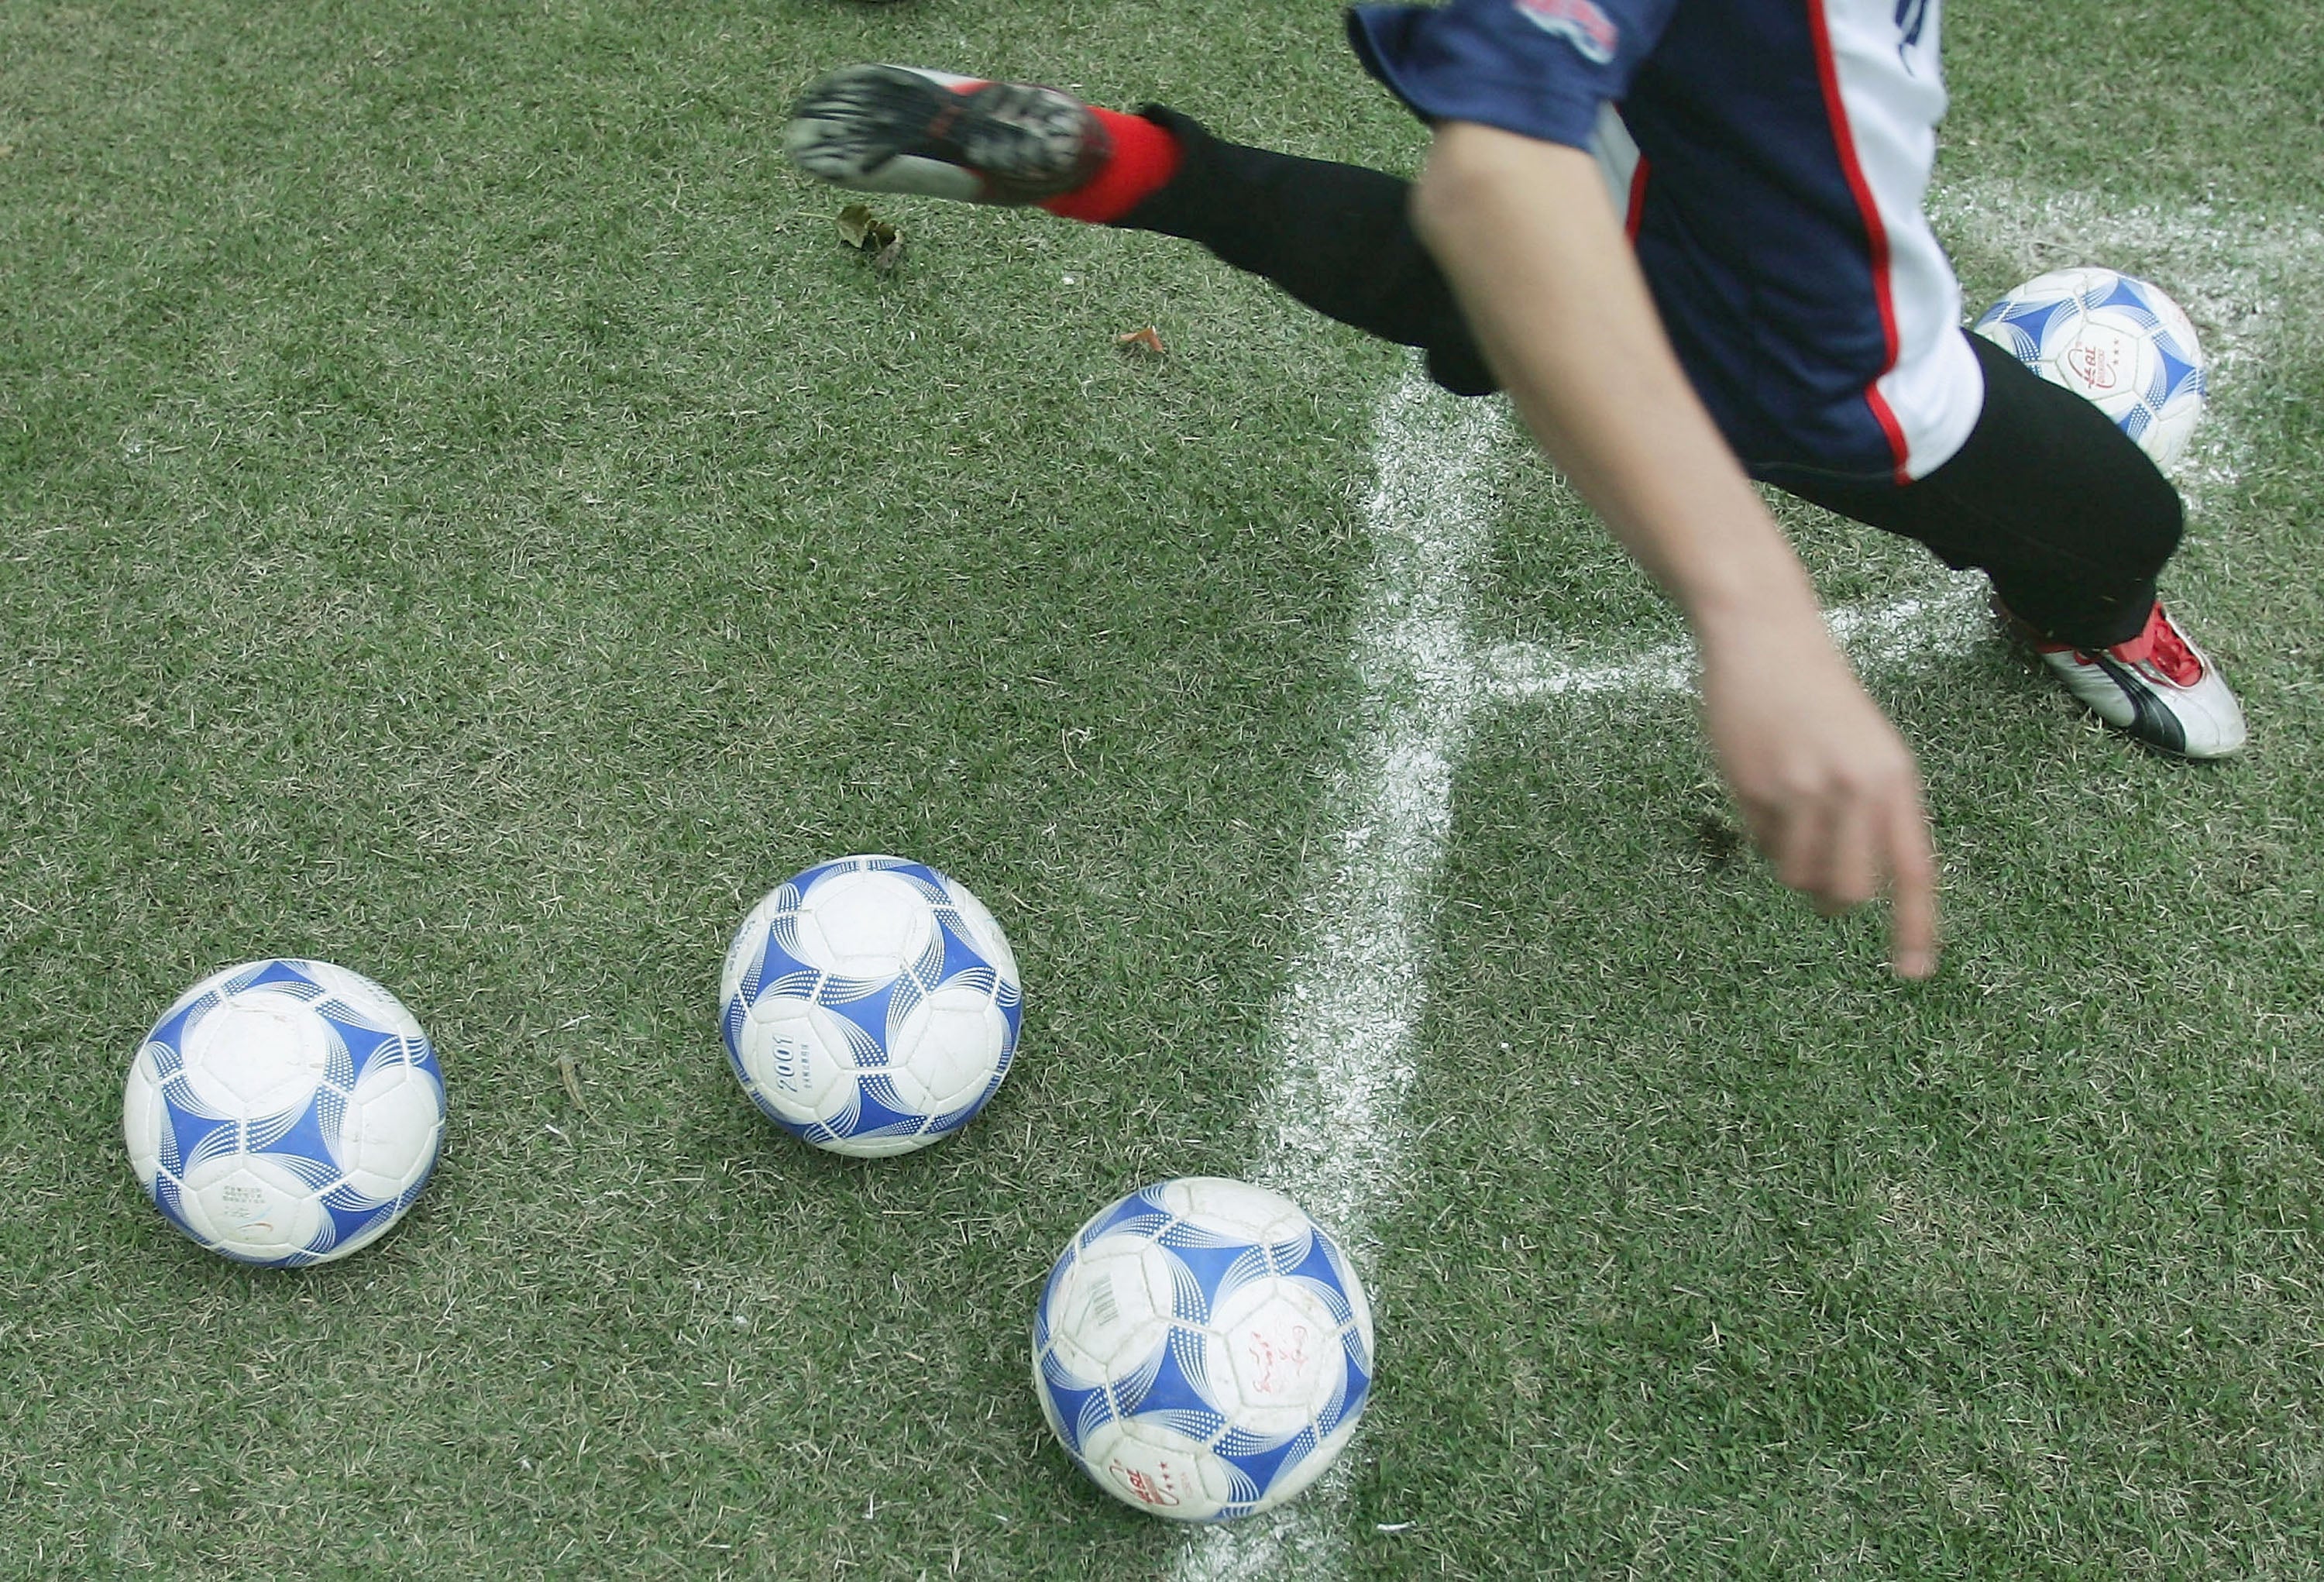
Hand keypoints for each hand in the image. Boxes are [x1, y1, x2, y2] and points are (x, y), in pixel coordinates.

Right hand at [1699, 619, 1939, 977]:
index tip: (1913, 973)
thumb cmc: (1818, 694)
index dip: (1916, 927)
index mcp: (1895, 778)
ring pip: (1799, 874)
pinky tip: (1760, 783)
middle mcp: (1857, 788)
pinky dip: (1760, 829)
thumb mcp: (1867, 748)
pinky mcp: (1756, 785)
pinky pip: (1760, 842)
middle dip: (1833, 896)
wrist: (1766, 634)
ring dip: (1791, 863)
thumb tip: (1850, 888)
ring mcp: (1804, 789)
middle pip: (1851, 889)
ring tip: (1785, 819)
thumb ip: (1873, 811)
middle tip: (1820, 883)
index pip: (1915, 870)